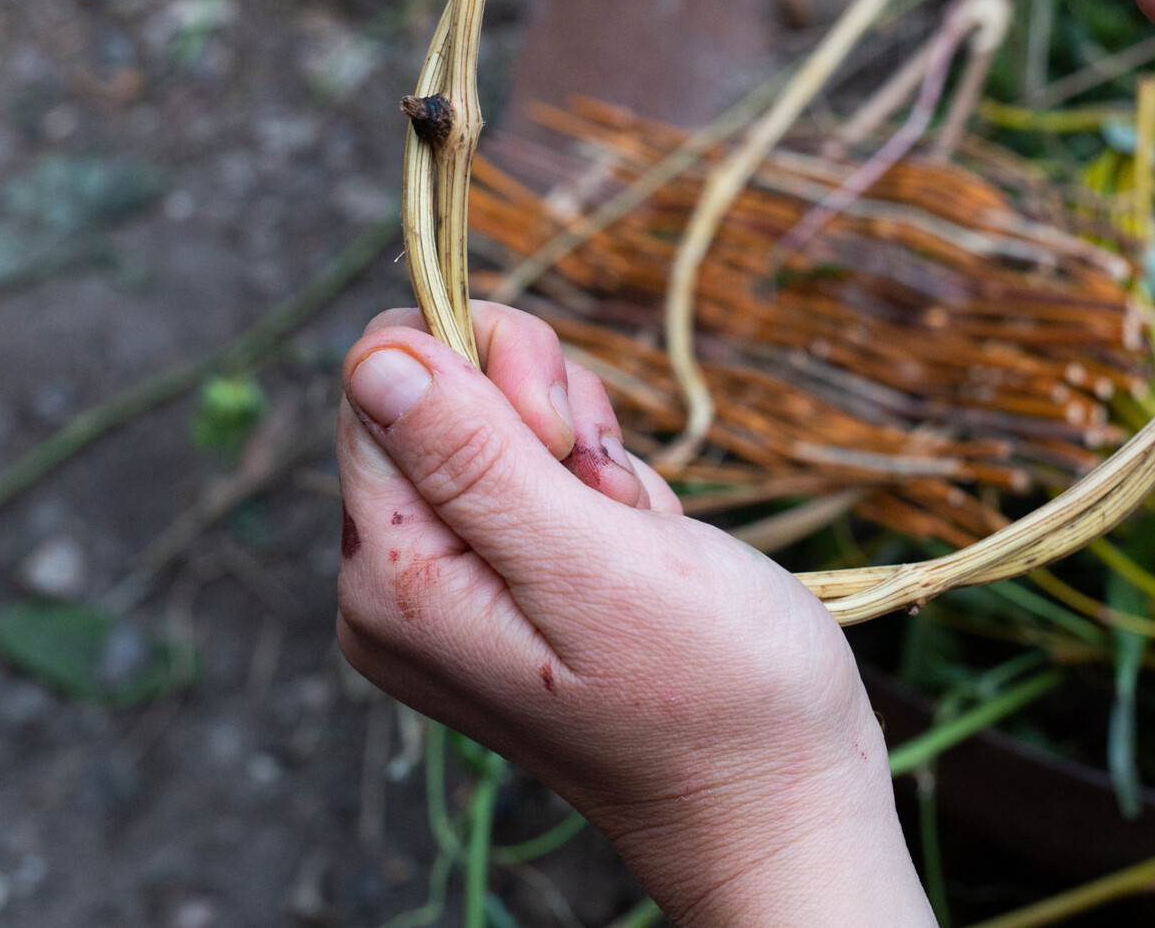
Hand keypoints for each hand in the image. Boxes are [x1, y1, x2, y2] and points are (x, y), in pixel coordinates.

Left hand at [334, 302, 931, 926]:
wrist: (780, 797)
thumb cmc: (709, 694)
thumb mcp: (590, 565)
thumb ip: (473, 459)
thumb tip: (373, 356)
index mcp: (393, 579)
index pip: (382, 383)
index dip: (483, 372)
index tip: (568, 443)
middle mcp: (402, 582)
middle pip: (436, 394)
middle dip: (542, 412)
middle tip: (608, 494)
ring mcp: (457, 585)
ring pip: (499, 421)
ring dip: (585, 450)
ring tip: (634, 533)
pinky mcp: (514, 583)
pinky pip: (540, 472)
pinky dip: (602, 485)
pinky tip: (640, 545)